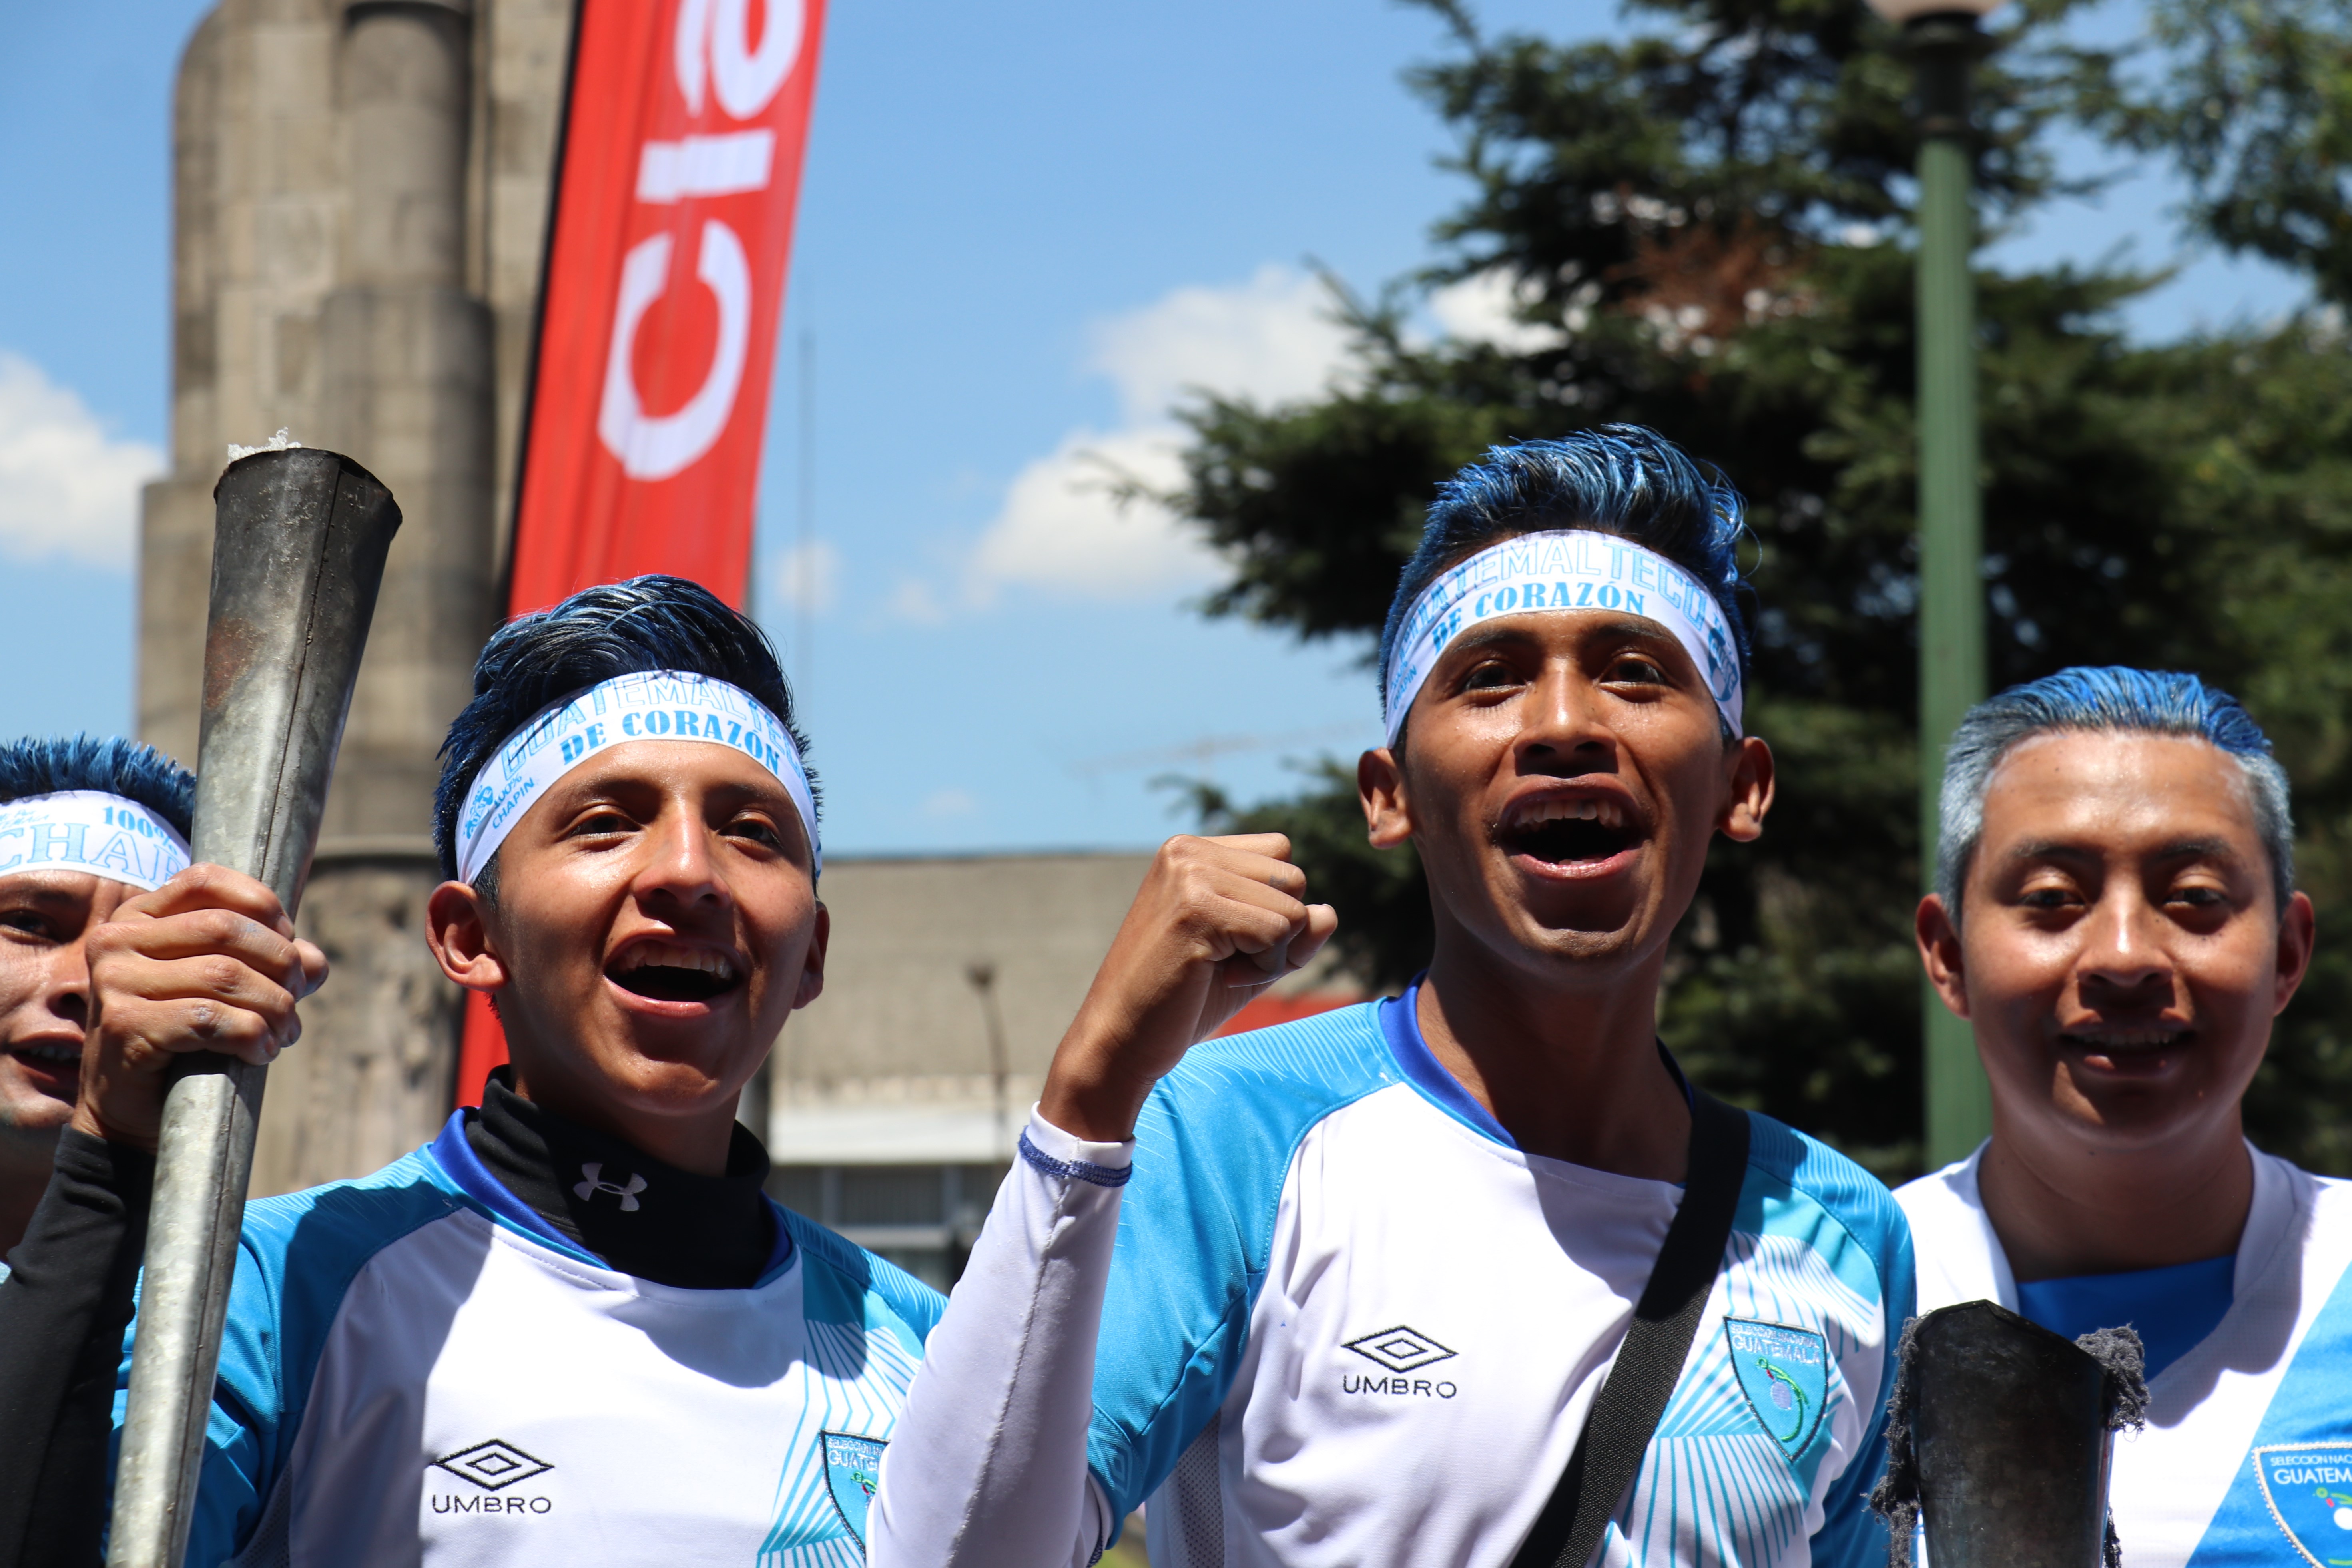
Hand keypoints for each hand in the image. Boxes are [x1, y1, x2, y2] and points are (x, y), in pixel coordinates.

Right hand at [71, 864, 328, 1151]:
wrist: (129, 1107)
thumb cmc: (183, 1037)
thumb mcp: (224, 987)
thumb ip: (270, 962)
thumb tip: (315, 960)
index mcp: (137, 916)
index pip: (207, 881)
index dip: (263, 907)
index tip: (289, 944)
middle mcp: (116, 940)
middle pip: (225, 929)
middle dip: (281, 963)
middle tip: (297, 998)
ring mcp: (114, 981)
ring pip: (225, 975)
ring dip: (274, 1007)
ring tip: (285, 1032)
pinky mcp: (125, 1024)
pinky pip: (210, 1019)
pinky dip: (251, 1035)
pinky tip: (261, 1052)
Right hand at [1041, 834, 1335, 1141]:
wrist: (1122, 1039)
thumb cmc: (1183, 998)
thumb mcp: (1253, 954)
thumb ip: (1295, 929)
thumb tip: (1328, 913)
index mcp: (1192, 850)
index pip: (1281, 852)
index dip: (1275, 906)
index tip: (1229, 941)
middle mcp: (1188, 851)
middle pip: (1293, 877)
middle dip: (1278, 930)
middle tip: (1224, 960)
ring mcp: (1189, 876)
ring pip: (1293, 905)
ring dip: (1271, 953)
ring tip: (1218, 968)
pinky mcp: (1196, 909)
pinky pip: (1279, 932)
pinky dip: (1262, 968)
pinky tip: (1214, 977)